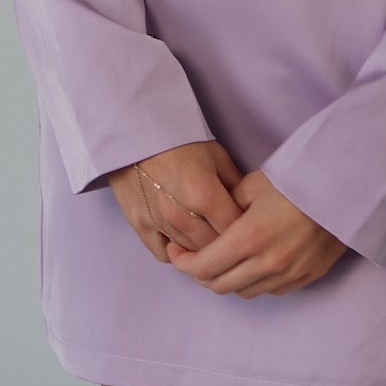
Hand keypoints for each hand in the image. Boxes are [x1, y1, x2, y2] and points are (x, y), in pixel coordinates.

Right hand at [107, 139, 246, 262]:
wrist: (135, 130)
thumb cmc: (179, 141)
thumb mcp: (216, 154)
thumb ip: (236, 184)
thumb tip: (251, 207)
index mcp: (205, 195)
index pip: (234, 231)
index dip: (245, 232)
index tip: (248, 228)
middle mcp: (181, 215)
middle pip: (213, 248)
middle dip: (226, 245)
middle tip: (230, 236)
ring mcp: (158, 223)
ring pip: (189, 254)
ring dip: (201, 250)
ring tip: (207, 237)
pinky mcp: (139, 226)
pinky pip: (162, 254)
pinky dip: (175, 252)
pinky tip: (181, 241)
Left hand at [163, 169, 348, 296]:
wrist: (344, 189)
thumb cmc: (296, 180)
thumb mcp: (253, 185)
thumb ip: (227, 207)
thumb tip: (212, 221)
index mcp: (249, 238)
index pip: (204, 267)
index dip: (183, 264)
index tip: (175, 254)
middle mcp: (268, 263)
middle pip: (220, 285)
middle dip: (200, 274)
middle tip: (193, 258)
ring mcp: (289, 275)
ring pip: (244, 292)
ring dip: (228, 280)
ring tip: (222, 262)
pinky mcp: (307, 277)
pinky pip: (270, 290)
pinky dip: (255, 281)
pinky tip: (253, 264)